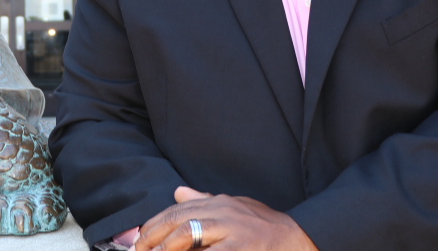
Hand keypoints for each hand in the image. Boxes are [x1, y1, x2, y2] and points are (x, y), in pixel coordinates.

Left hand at [131, 187, 317, 250]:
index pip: (175, 210)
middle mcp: (222, 211)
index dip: (152, 226)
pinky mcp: (240, 248)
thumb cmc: (264, 227)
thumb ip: (205, 201)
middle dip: (151, 238)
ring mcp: (231, 229)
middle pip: (175, 220)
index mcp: (218, 202)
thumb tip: (177, 192)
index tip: (138, 241)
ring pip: (186, 235)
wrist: (299, 239)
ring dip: (166, 248)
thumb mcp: (235, 207)